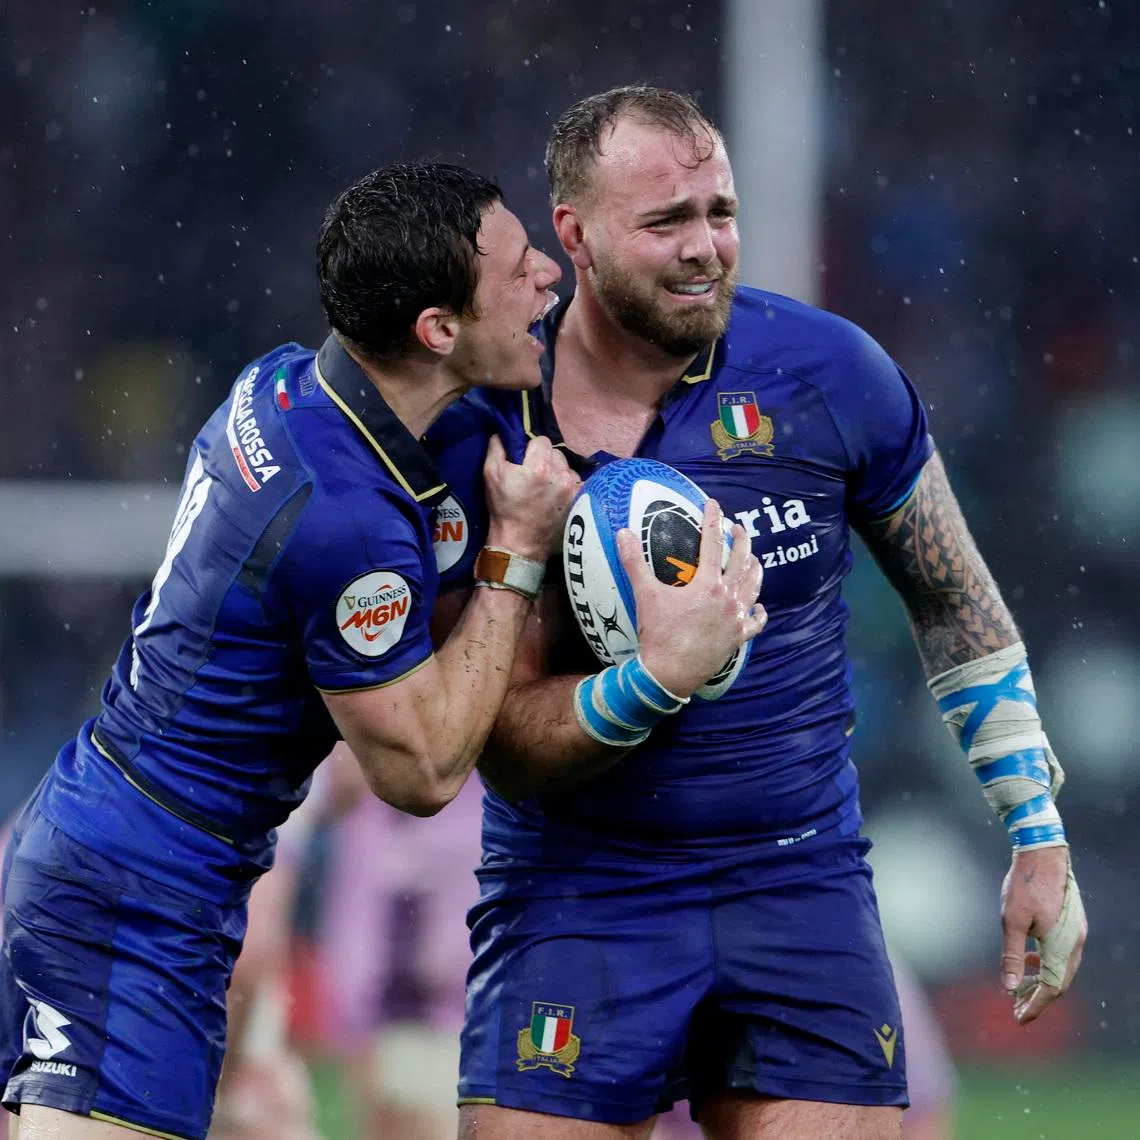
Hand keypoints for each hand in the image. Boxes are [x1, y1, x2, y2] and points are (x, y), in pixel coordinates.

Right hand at [484, 434, 579, 560]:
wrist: (520, 543)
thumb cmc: (504, 509)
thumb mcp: (491, 474)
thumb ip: (497, 447)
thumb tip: (504, 431)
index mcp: (539, 466)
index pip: (541, 440)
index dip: (531, 448)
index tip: (525, 461)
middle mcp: (560, 475)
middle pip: (556, 453)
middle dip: (545, 459)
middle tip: (534, 475)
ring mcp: (573, 489)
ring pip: (567, 467)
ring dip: (557, 472)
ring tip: (545, 488)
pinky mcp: (579, 501)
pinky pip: (575, 482)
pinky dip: (566, 485)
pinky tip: (556, 496)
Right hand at [622, 499, 766, 697]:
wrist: (670, 673)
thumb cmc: (659, 634)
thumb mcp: (646, 596)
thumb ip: (634, 563)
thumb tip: (623, 533)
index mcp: (707, 584)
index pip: (713, 543)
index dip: (713, 520)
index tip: (714, 504)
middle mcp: (727, 598)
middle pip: (743, 561)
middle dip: (743, 541)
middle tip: (738, 528)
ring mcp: (736, 619)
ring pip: (754, 587)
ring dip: (755, 570)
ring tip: (754, 559)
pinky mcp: (738, 638)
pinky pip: (755, 622)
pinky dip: (758, 612)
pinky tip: (758, 607)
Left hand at [1000, 846, 1086, 1023]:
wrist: (1043, 852)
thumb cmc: (1025, 885)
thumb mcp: (1012, 921)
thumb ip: (1012, 956)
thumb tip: (1009, 988)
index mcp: (1062, 947)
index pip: (1052, 989)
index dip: (1035, 1006)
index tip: (1018, 1019)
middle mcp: (1075, 944)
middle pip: (1059, 982)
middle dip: (1038, 998)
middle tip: (1016, 1009)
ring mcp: (1076, 932)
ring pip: (1061, 967)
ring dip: (1042, 980)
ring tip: (1020, 986)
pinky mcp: (1071, 922)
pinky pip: (1062, 952)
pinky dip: (1046, 962)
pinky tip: (1029, 956)